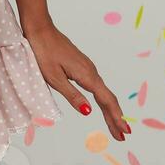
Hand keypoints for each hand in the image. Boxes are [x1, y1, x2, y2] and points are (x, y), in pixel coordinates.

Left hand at [28, 24, 130, 142]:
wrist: (40, 28)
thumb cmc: (43, 53)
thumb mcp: (54, 78)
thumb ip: (72, 95)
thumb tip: (89, 112)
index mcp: (87, 75)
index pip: (106, 100)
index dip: (116, 117)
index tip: (125, 132)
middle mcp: (91, 71)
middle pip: (108, 98)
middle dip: (116, 117)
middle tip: (122, 136)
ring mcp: (87, 67)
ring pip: (102, 92)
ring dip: (110, 110)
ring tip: (115, 125)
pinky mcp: (81, 65)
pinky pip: (96, 86)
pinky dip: (102, 99)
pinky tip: (101, 104)